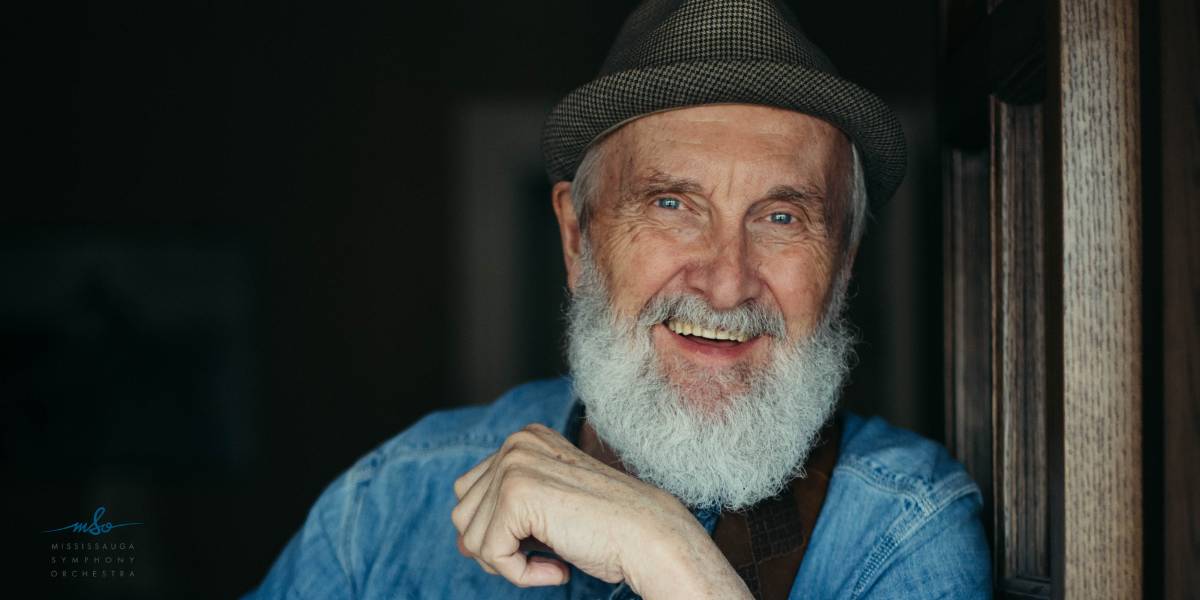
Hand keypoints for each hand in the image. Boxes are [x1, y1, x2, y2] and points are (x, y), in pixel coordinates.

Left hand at [450, 423, 750, 598]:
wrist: (650, 539)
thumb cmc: (608, 530)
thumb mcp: (547, 512)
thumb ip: (504, 514)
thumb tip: (461, 543)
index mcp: (524, 439)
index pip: (470, 493)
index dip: (498, 530)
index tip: (543, 540)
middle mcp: (516, 443)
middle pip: (463, 514)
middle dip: (498, 546)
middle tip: (546, 554)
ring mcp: (514, 465)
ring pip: (469, 536)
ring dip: (509, 562)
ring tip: (552, 560)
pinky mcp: (516, 495)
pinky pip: (489, 554)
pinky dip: (521, 575)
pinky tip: (558, 569)